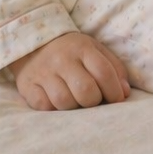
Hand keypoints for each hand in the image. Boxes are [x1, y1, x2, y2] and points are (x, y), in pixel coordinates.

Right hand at [8, 32, 129, 110]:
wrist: (33, 44)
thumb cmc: (72, 52)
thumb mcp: (95, 51)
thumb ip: (114, 68)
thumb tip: (125, 93)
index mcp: (82, 48)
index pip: (103, 72)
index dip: (114, 91)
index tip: (116, 99)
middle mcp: (62, 59)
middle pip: (85, 91)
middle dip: (94, 101)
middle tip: (93, 100)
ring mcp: (43, 73)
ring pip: (64, 101)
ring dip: (74, 107)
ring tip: (75, 101)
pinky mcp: (28, 86)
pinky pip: (44, 106)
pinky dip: (54, 109)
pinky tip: (58, 102)